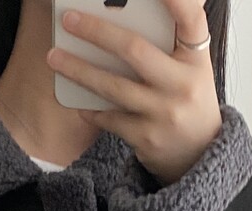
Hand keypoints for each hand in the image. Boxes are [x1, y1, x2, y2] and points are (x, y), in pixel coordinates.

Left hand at [47, 0, 223, 186]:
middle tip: (69, 20)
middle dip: (97, 32)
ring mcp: (164, 113)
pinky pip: (109, 118)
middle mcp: (183, 84)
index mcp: (197, 59)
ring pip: (113, 87)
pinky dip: (91, 109)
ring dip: (79, 70)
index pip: (192, 19)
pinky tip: (77, 101)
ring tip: (54, 58)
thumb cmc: (187, 99)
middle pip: (135, 50)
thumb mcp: (190, 69)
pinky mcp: (146, 138)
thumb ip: (170, 43)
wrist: (197, 154)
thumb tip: (126, 15)